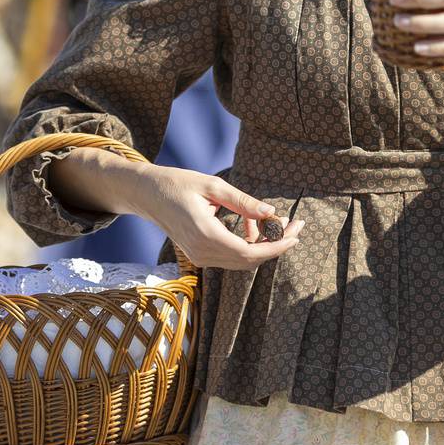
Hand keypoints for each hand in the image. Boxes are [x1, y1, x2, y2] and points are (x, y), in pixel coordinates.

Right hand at [95, 158, 303, 272]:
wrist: (146, 194)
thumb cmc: (178, 183)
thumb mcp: (213, 186)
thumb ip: (244, 202)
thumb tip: (272, 213)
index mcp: (206, 236)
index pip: (251, 253)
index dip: (278, 246)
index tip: (297, 233)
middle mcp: (203, 253)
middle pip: (250, 261)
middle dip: (276, 245)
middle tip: (295, 225)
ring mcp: (199, 257)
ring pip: (241, 260)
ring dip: (262, 245)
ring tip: (274, 220)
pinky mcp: (198, 255)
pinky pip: (230, 256)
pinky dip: (247, 244)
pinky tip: (252, 225)